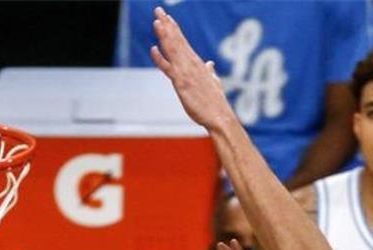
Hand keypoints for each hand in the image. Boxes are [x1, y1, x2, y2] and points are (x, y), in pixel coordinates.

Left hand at [149, 7, 233, 130]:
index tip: (167, 17)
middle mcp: (191, 64)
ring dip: (164, 35)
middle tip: (158, 9)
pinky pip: (168, 68)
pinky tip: (153, 48)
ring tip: (157, 20)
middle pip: (176, 40)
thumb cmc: (215, 103)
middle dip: (167, 25)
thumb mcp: (213, 83)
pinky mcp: (182, 83)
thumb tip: (210, 64)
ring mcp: (186, 73)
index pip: (183, 42)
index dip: (174, 29)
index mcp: (197, 64)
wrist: (219, 116)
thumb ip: (210, 72)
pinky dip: (160, 58)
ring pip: (172, 50)